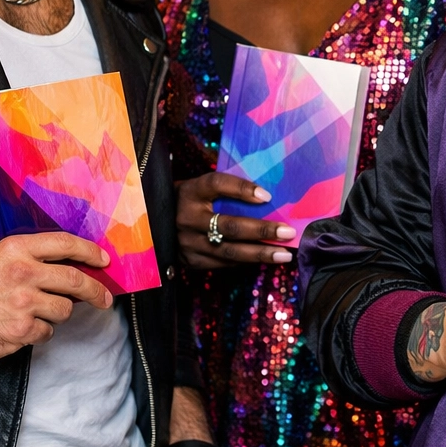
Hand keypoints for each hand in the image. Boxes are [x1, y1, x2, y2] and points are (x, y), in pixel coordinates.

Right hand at [0, 233, 114, 360]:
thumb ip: (29, 254)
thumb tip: (66, 259)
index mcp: (18, 249)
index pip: (66, 245)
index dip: (91, 252)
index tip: (104, 261)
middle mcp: (23, 274)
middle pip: (76, 281)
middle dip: (97, 291)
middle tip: (104, 298)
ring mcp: (23, 304)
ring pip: (64, 310)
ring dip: (57, 313)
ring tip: (36, 311)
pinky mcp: (20, 331)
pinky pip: (47, 332)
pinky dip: (40, 332)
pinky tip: (22, 327)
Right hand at [176, 171, 293, 268]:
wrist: (157, 221)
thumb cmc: (191, 200)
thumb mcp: (202, 187)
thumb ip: (228, 189)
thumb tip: (268, 197)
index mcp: (190, 192)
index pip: (216, 184)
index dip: (242, 189)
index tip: (268, 196)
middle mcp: (186, 218)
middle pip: (229, 226)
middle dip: (262, 231)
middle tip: (288, 232)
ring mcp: (187, 243)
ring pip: (229, 250)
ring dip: (260, 253)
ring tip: (284, 254)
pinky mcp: (190, 261)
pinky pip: (223, 262)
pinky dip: (246, 261)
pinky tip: (265, 259)